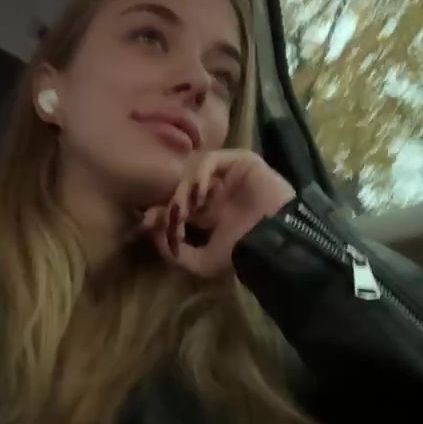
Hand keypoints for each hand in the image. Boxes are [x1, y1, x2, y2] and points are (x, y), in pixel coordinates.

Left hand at [139, 150, 295, 277]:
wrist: (274, 240)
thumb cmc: (242, 253)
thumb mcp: (201, 262)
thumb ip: (174, 252)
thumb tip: (153, 232)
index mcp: (210, 215)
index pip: (177, 206)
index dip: (161, 213)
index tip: (148, 223)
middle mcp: (218, 193)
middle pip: (182, 187)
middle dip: (170, 202)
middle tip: (167, 216)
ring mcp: (229, 176)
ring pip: (193, 173)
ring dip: (183, 190)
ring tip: (185, 209)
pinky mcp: (241, 162)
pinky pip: (211, 161)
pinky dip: (199, 175)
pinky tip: (198, 194)